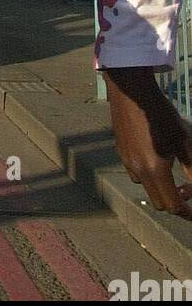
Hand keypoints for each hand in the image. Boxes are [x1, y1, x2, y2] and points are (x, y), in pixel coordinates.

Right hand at [105, 67, 191, 219]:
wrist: (133, 93)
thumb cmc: (162, 115)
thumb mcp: (184, 142)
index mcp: (155, 171)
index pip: (173, 205)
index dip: (187, 212)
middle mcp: (138, 171)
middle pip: (158, 201)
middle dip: (174, 201)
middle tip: (186, 190)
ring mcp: (126, 161)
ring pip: (145, 186)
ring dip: (159, 187)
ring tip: (169, 170)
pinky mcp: (120, 151)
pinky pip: (135, 171)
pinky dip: (147, 173)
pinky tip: (153, 154)